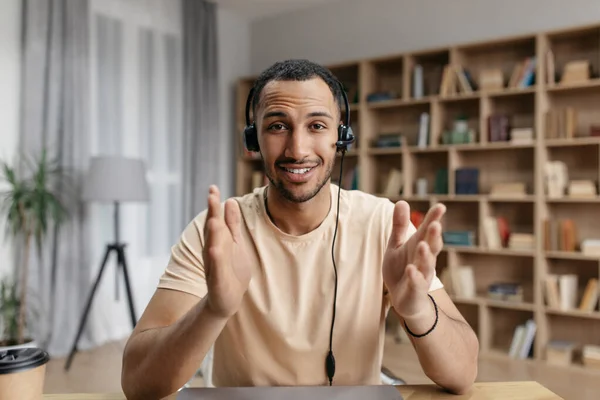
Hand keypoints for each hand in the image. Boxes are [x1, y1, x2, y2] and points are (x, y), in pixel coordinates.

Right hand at [203, 185, 251, 318]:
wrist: (227, 300)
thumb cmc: (231, 270)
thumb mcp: (234, 242)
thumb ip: (232, 223)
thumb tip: (230, 200)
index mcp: (218, 240)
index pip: (216, 219)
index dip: (214, 204)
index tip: (213, 187)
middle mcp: (213, 250)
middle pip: (212, 229)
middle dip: (212, 213)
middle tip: (211, 194)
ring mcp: (215, 265)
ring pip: (213, 246)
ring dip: (213, 233)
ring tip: (213, 219)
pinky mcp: (218, 280)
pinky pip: (216, 268)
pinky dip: (216, 259)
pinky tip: (215, 249)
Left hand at [382, 201, 444, 320]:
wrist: (403, 299)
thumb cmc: (401, 268)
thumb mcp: (397, 245)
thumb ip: (400, 226)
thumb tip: (402, 201)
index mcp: (420, 245)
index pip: (428, 230)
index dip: (434, 219)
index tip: (440, 206)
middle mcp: (425, 259)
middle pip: (432, 246)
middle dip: (434, 236)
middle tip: (435, 224)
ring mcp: (422, 275)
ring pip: (426, 264)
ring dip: (425, 255)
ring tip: (423, 244)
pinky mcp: (416, 291)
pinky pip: (416, 284)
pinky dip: (414, 277)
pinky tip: (410, 269)